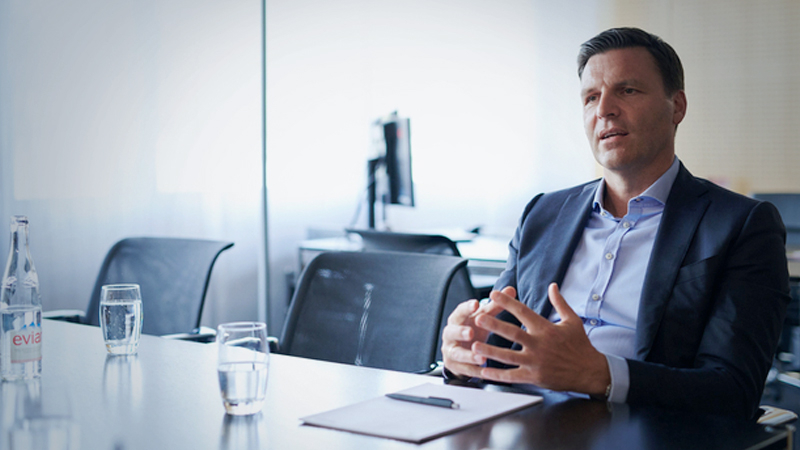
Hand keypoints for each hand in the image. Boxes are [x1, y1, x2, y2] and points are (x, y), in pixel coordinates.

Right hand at [441, 287, 513, 377]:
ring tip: (481, 357)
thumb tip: (510, 290)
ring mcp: (451, 350)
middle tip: (470, 332)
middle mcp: (451, 334)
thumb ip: (496, 306)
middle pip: (452, 331)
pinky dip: (473, 370)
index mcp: (458, 319)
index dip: (467, 308)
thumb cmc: (474, 329)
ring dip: (468, 355)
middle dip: (460, 332)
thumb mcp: (483, 318)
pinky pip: (463, 369)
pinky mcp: (454, 365)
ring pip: (456, 353)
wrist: (462, 350)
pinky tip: (483, 371)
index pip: (460, 311)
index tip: (476, 304)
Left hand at [472, 283, 609, 395]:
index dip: (507, 302)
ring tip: (473, 345)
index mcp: (546, 329)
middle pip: (512, 333)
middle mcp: (539, 345)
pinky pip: (511, 376)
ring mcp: (535, 362)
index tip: (493, 293)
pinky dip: (496, 374)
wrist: (589, 371)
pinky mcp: (534, 377)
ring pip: (508, 356)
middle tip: (478, 318)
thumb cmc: (580, 345)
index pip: (523, 312)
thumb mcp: (572, 321)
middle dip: (494, 325)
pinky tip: (483, 370)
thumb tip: (552, 285)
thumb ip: (560, 302)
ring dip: (490, 350)